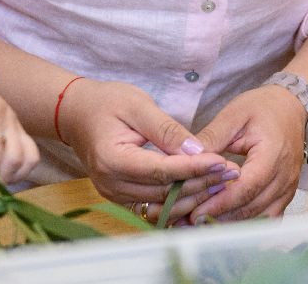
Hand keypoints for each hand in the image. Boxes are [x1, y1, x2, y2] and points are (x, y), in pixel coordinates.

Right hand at [57, 79, 232, 222]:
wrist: (76, 113)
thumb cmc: (107, 102)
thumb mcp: (139, 106)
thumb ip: (167, 130)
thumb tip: (197, 149)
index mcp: (113, 159)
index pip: (162, 171)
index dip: (194, 168)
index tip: (222, 161)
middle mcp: (111, 184)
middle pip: (164, 191)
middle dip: (200, 183)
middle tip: (231, 173)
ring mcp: (114, 194)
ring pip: (161, 203)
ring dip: (193, 195)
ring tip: (223, 182)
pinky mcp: (120, 196)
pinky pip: (153, 204)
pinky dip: (178, 199)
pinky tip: (202, 189)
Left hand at [185, 84, 305, 223]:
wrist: (292, 108)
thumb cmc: (263, 108)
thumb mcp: (234, 115)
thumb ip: (211, 138)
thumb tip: (184, 158)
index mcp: (273, 153)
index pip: (247, 186)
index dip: (221, 202)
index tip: (194, 212)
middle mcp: (285, 176)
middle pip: (251, 206)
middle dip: (218, 217)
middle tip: (186, 223)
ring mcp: (288, 188)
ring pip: (258, 217)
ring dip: (229, 224)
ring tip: (198, 226)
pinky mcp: (285, 195)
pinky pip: (267, 218)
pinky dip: (245, 224)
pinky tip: (222, 224)